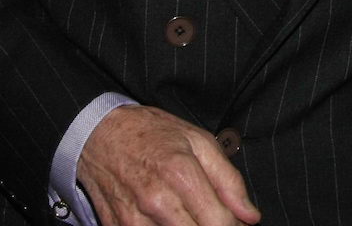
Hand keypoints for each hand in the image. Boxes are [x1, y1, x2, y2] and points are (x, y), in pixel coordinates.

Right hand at [78, 104, 260, 225]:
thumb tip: (251, 216)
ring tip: (189, 213)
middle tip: (213, 216)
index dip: (234, 225)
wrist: (101, 134)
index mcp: (181, 174)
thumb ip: (230, 181)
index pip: (219, 223)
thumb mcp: (200, 142)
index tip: (235, 219)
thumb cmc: (153, 134)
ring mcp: (133, 219)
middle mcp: (156, 201)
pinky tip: (169, 218)